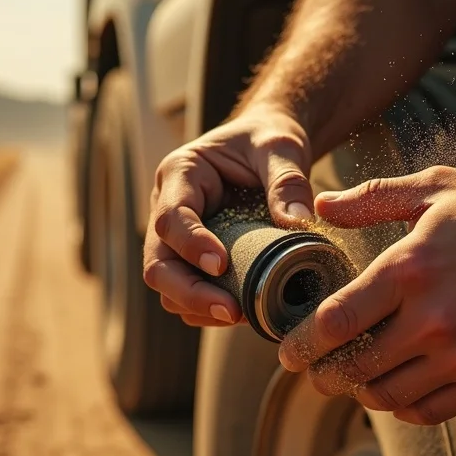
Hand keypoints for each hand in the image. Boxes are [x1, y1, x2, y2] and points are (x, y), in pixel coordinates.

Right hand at [143, 107, 314, 326]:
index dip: (191, 245)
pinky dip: (207, 309)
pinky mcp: (189, 259)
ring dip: (198, 305)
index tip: (220, 265)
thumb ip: (288, 181)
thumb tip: (298, 223)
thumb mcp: (281, 148)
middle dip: (190, 291)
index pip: (171, 217)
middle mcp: (167, 207)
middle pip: (158, 262)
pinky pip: (186, 293)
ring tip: (240, 315)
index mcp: (181, 173)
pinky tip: (240, 313)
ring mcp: (175, 238)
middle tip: (231, 310)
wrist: (266, 147)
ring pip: (167, 284)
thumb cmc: (267, 141)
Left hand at [278, 165, 455, 424]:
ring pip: (388, 395)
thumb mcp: (437, 189)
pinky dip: (403, 407)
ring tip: (351, 379)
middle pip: (354, 368)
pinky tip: (395, 390)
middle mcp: (434, 319)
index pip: (336, 322)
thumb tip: (320, 207)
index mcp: (411, 269)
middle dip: (322, 375)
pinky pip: (430, 411)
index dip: (301, 343)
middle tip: (312, 370)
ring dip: (360, 392)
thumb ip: (372, 199)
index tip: (287, 351)